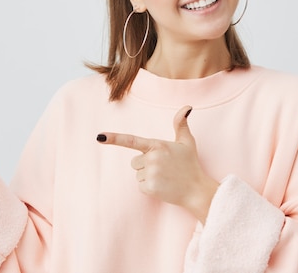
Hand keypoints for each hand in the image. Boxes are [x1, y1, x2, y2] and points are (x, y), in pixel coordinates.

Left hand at [98, 106, 218, 222]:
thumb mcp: (187, 142)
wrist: (197, 190)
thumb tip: (187, 107)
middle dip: (145, 165)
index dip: (114, 138)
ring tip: (164, 177)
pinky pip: (140, 186)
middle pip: (134, 161)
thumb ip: (181, 124)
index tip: (99, 136)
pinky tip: (162, 186)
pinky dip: (149, 188)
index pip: (131, 141)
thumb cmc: (191, 165)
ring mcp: (150, 173)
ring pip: (137, 174)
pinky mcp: (149, 188)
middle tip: (163, 168)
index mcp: (157, 145)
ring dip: (148, 177)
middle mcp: (152, 158)